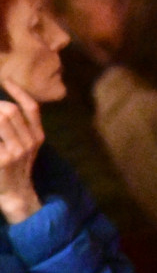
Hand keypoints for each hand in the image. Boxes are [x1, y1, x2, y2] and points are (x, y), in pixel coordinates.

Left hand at [0, 80, 43, 222]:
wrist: (15, 193)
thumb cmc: (16, 167)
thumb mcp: (26, 147)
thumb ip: (20, 128)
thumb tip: (5, 108)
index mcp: (37, 136)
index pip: (31, 108)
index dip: (18, 91)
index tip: (6, 79)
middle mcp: (30, 142)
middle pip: (11, 111)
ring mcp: (17, 151)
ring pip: (1, 120)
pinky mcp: (3, 159)